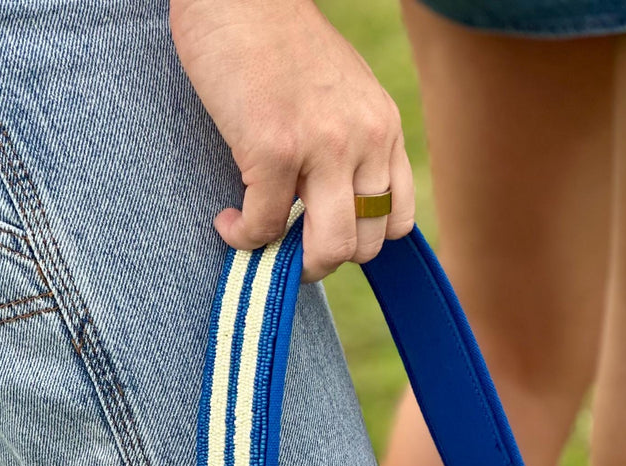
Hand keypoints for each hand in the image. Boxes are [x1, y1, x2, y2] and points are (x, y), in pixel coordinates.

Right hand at [170, 0, 413, 278]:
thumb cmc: (277, 41)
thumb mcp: (341, 91)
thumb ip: (350, 141)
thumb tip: (330, 202)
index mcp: (385, 129)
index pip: (398, 220)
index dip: (362, 241)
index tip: (326, 234)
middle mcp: (366, 141)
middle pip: (366, 245)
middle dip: (324, 258)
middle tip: (288, 247)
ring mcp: (323, 147)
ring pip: (328, 249)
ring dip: (292, 264)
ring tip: (262, 243)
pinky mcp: (275, 149)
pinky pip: (266, 225)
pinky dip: (243, 236)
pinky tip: (227, 223)